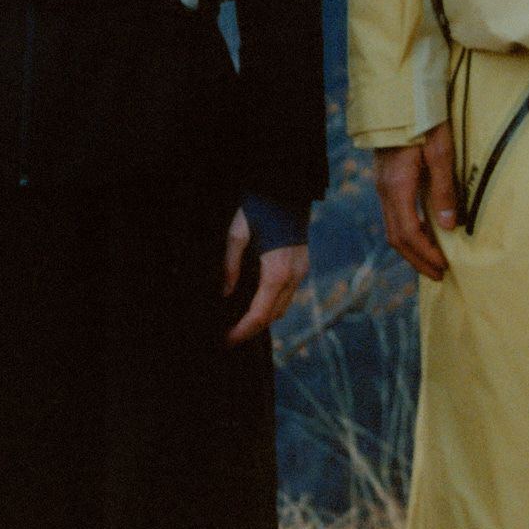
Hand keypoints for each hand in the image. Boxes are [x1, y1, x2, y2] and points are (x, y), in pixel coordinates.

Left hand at [221, 210, 309, 344]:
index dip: (242, 331)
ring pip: (283, 307)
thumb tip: (225, 293)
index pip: (260, 314)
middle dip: (251, 330)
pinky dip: (272, 305)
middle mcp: (294, 276)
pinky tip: (255, 304)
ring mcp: (302, 271)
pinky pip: (288, 294)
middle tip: (229, 337)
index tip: (227, 341)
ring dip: (263, 319)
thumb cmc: (258, 207)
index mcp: (277, 272)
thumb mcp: (236, 233)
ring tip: (239, 323)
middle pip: (273, 316)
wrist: (287, 187)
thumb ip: (230, 266)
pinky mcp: (303, 265)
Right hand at [375, 122, 459, 281]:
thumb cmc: (423, 120)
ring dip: (411, 249)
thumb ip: (443, 190)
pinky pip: (393, 215)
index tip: (444, 268)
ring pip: (392, 228)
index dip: (426, 254)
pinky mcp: (386, 179)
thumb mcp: (440, 152)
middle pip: (397, 237)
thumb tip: (448, 226)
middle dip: (417, 260)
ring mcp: (382, 185)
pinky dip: (407, 232)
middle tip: (439, 274)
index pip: (410, 233)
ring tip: (431, 260)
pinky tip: (422, 233)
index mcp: (397, 187)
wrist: (399, 96)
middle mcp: (385, 190)